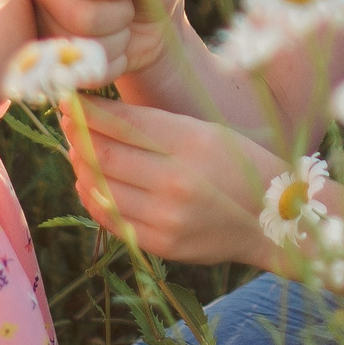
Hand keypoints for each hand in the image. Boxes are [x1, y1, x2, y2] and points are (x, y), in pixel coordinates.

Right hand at [28, 0, 184, 80]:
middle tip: (126, 8)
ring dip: (117, 41)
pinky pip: (83, 72)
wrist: (151, 26)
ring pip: (81, 46)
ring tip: (120, 25)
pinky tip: (115, 48)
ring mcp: (40, 23)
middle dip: (118, 17)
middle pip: (79, 16)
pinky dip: (112, 64)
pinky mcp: (49, 57)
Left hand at [60, 99, 280, 266]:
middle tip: (67, 123)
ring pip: (102, 188)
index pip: (123, 123)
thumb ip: (157, 127)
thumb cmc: (239, 165)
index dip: (89, 112)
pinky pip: (112, 220)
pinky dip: (93, 200)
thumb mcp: (206, 132)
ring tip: (77, 152)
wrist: (275, 219)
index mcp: (191, 142)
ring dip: (81, 167)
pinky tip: (89, 185)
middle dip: (78, 136)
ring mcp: (168, 217)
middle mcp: (176, 180)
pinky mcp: (163, 244)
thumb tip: (101, 118)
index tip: (69, 100)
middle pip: (104, 155)